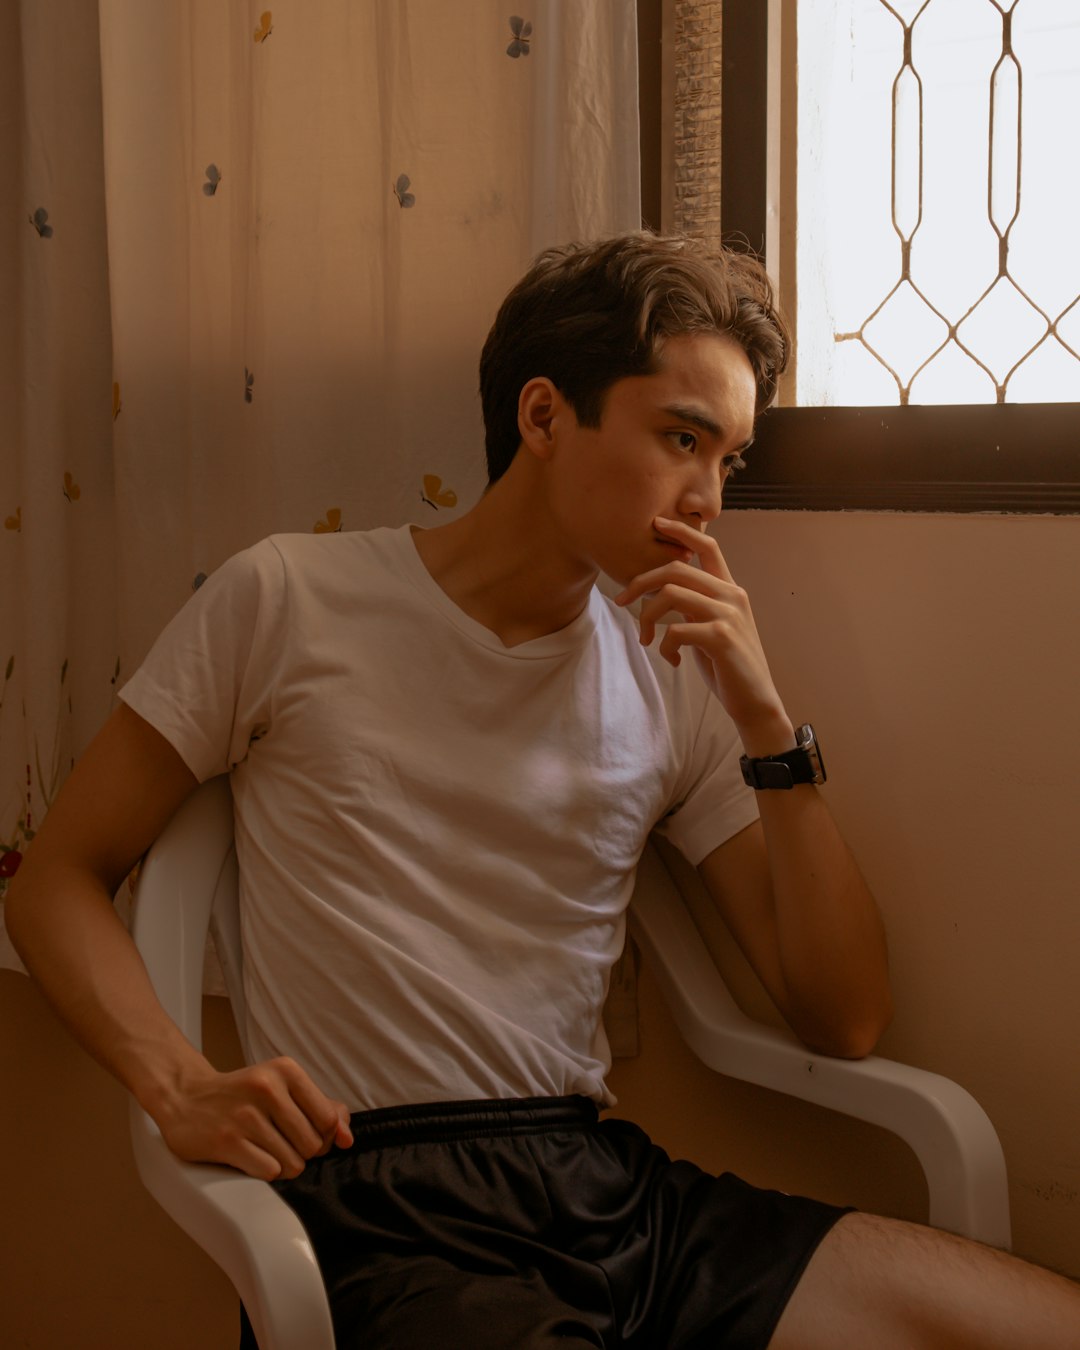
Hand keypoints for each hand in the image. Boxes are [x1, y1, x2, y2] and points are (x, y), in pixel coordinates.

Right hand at [153, 1055, 353, 1180]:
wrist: (186, 1098)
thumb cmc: (243, 1095)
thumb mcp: (283, 1087)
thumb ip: (322, 1107)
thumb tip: (347, 1137)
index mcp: (286, 1071)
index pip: (328, 1119)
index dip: (323, 1135)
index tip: (305, 1132)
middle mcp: (267, 1089)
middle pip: (312, 1145)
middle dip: (302, 1152)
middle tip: (281, 1142)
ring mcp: (246, 1116)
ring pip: (293, 1163)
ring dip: (283, 1164)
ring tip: (264, 1148)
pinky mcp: (228, 1142)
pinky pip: (269, 1172)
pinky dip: (265, 1171)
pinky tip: (252, 1157)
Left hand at [614, 516, 791, 747]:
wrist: (756, 702)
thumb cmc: (728, 667)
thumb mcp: (710, 629)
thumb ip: (695, 608)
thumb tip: (663, 595)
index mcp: (730, 590)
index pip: (708, 547)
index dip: (682, 531)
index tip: (657, 523)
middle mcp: (732, 595)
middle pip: (677, 568)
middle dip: (641, 581)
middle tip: (621, 600)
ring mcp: (728, 615)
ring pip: (671, 594)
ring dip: (648, 617)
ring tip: (647, 640)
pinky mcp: (721, 638)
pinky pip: (676, 629)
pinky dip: (665, 645)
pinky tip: (671, 660)